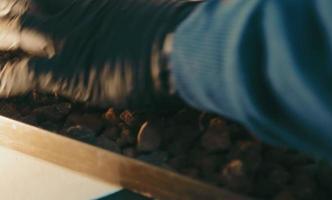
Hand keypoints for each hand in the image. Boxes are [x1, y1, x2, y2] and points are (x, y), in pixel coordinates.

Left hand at [0, 0, 199, 108]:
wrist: (182, 48)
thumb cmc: (173, 30)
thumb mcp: (144, 13)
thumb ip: (126, 13)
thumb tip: (134, 15)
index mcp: (91, 1)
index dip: (23, 3)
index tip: (13, 6)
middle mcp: (72, 14)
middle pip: (19, 5)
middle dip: (4, 12)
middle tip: (1, 17)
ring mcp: (67, 42)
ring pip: (12, 33)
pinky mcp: (68, 72)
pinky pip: (22, 75)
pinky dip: (5, 81)